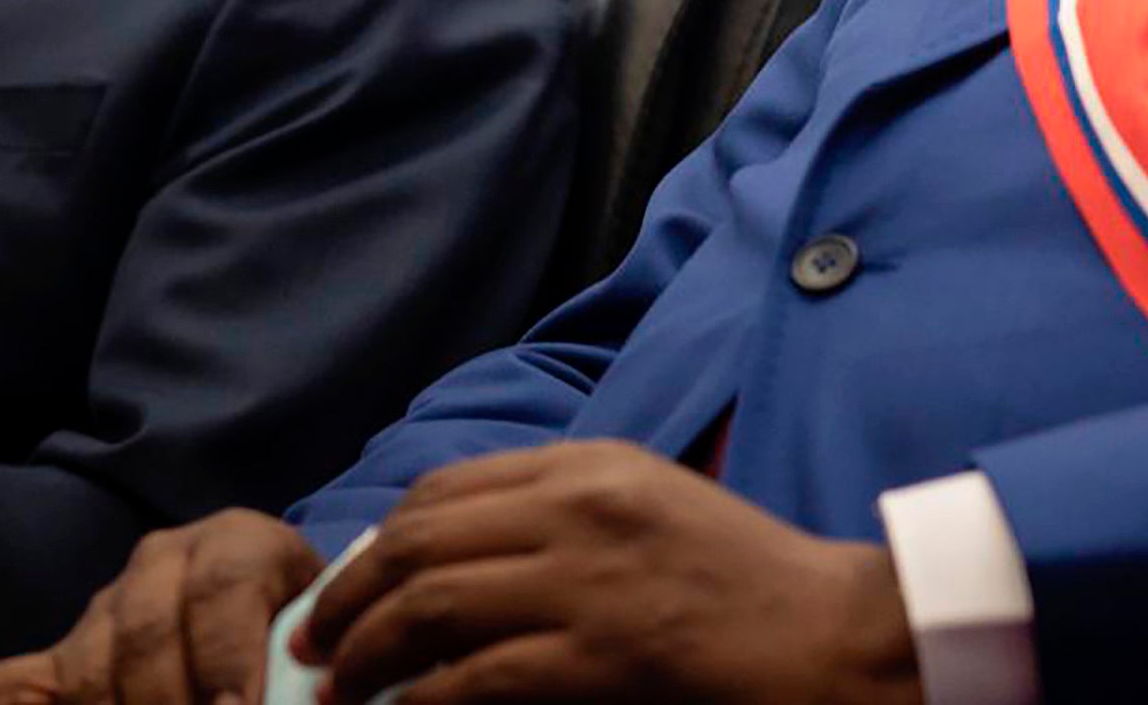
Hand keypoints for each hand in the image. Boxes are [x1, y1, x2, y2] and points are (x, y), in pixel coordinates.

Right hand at [0, 508, 323, 704]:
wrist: (275, 627)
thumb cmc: (306, 642)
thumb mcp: (316, 636)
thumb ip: (308, 664)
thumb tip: (315, 689)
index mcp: (242, 544)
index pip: (224, 587)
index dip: (228, 657)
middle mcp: (168, 561)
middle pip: (148, 631)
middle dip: (167, 700)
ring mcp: (107, 605)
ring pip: (89, 666)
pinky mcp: (60, 653)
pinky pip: (7, 683)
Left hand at [298, 441, 923, 703]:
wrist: (831, 634)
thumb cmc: (746, 582)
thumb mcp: (652, 507)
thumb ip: (567, 512)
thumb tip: (460, 551)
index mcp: (592, 466)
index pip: (446, 488)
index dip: (379, 540)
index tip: (349, 585)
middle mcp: (580, 508)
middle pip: (419, 541)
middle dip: (349, 596)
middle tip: (316, 641)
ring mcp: (588, 581)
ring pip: (429, 605)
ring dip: (364, 652)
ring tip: (338, 687)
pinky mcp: (599, 656)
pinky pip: (473, 677)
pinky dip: (418, 700)